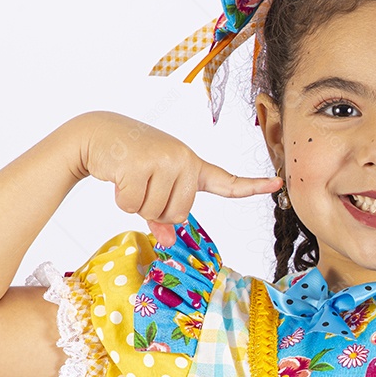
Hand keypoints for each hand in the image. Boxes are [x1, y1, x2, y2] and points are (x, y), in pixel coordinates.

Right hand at [78, 111, 281, 245]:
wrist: (97, 134)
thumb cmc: (130, 162)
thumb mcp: (152, 187)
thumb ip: (163, 216)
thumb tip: (168, 242)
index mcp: (192, 166)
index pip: (227, 181)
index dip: (253, 186)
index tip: (278, 184)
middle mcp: (184, 160)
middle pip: (181, 214)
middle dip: (156, 211)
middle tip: (143, 184)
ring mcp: (165, 160)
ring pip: (156, 212)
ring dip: (136, 204)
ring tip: (130, 177)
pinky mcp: (142, 164)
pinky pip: (134, 206)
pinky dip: (122, 198)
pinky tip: (119, 175)